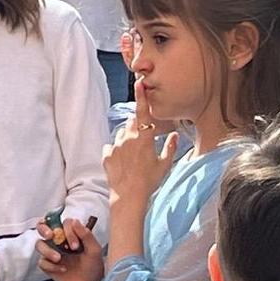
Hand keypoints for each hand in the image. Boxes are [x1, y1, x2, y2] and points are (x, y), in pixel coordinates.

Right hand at [37, 217, 105, 280]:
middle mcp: (59, 241)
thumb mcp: (94, 250)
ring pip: (39, 244)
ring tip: (58, 258)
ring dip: (47, 250)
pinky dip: (51, 266)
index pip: (63, 224)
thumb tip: (75, 221)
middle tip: (50, 236)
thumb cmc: (94, 267)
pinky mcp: (48, 266)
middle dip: (43, 229)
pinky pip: (42, 262)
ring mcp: (52, 252)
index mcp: (72, 234)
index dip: (67, 231)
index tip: (75, 246)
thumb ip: (86, 235)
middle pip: (43, 227)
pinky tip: (63, 270)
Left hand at [104, 83, 179, 203]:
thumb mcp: (165, 165)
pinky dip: (116, 150)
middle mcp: (128, 139)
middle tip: (143, 142)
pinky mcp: (106, 155)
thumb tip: (173, 136)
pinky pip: (110, 147)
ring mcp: (115, 147)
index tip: (139, 83)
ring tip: (133, 157)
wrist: (128, 197)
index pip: (143, 113)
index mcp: (144, 138)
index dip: (141, 97)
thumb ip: (170, 147)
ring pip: (121, 135)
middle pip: (132, 124)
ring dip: (127, 140)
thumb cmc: (149, 181)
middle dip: (137, 127)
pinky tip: (122, 162)